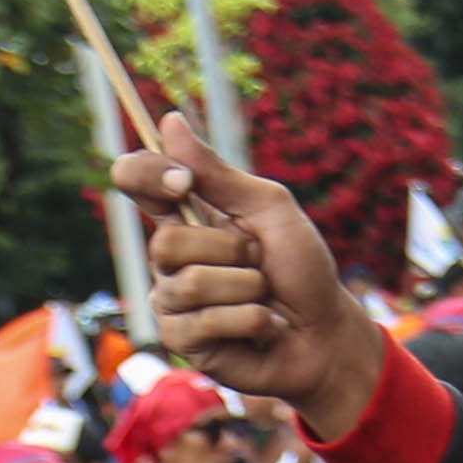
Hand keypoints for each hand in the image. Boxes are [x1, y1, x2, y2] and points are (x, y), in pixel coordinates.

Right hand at [118, 116, 393, 439]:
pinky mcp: (183, 340)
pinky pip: (207, 321)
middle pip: (166, 242)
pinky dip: (252, 319)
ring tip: (264, 298)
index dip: (146, 174)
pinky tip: (265, 327)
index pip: (136, 180)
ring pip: (192, 282)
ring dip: (248, 287)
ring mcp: (172, 301)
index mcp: (187, 215)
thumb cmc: (301, 269)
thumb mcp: (268, 209)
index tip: (184, 182)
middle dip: (231, 251)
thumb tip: (169, 121)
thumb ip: (218, 174)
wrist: (326, 333)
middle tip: (258, 263)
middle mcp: (171, 257)